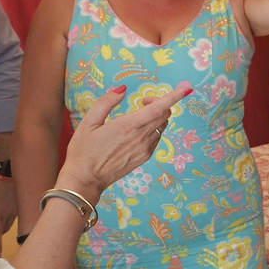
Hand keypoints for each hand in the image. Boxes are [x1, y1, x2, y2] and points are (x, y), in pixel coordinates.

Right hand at [55, 83, 192, 202]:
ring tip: (137, 117)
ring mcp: (145, 149)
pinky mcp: (145, 157)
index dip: (173, 97)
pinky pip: (156, 138)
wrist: (86, 179)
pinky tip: (137, 131)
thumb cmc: (83, 150)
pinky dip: (153, 129)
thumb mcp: (88, 122)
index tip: (185, 89)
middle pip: (164, 115)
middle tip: (142, 102)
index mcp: (128, 126)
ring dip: (156, 116)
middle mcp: (140, 137)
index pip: (158, 109)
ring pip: (162, 126)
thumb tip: (122, 89)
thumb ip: (106, 102)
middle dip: (159, 104)